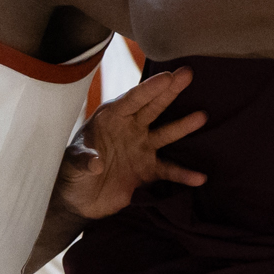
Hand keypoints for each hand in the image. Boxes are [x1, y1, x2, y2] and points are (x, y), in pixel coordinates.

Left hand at [53, 68, 206, 221]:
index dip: (149, 89)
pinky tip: (200, 177)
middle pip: (153, 107)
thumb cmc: (71, 173)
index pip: (131, 100)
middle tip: (187, 73)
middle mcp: (130, 128)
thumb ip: (83, 160)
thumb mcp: (72, 164)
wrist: (78, 200)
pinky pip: (169, 170)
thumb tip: (95, 161)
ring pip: (166, 133)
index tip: (167, 77)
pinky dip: (183, 174)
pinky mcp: (148, 171)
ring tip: (202, 116)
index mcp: (111, 119)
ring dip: (183, 126)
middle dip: (170, 91)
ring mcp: (141, 148)